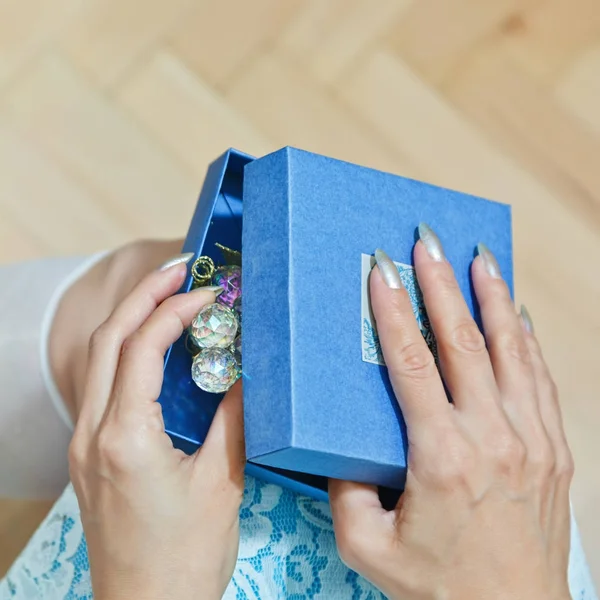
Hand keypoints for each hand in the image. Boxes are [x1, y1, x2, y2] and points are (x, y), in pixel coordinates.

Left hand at [68, 257, 244, 599]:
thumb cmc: (186, 557)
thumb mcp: (222, 482)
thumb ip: (234, 418)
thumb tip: (248, 371)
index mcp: (126, 439)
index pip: (142, 348)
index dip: (174, 310)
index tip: (209, 294)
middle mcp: (94, 435)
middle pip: (107, 341)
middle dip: (142, 296)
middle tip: (179, 270)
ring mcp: (86, 445)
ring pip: (99, 360)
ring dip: (131, 320)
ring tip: (168, 295)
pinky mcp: (92, 455)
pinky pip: (104, 385)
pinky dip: (128, 352)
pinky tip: (156, 347)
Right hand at [330, 229, 572, 599]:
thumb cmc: (438, 587)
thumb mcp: (368, 546)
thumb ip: (345, 491)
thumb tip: (340, 447)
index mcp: (442, 458)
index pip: (411, 366)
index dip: (392, 314)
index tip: (381, 273)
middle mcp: (493, 438)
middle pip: (463, 343)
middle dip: (442, 285)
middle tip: (428, 242)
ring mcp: (531, 441)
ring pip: (511, 351)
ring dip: (492, 299)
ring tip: (482, 257)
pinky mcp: (553, 451)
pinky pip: (540, 380)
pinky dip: (527, 341)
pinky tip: (518, 314)